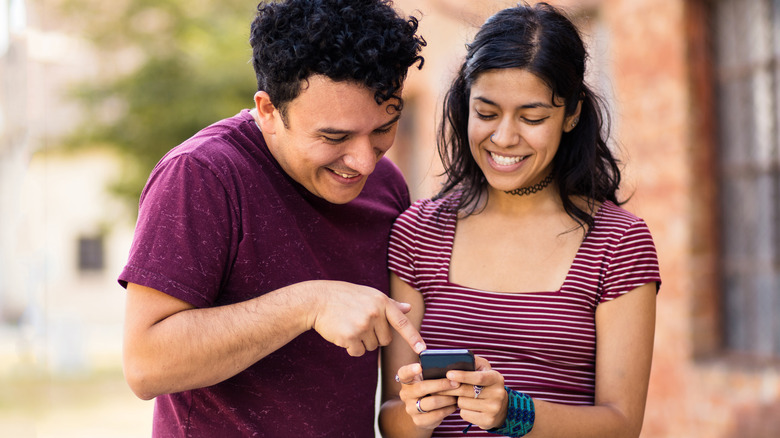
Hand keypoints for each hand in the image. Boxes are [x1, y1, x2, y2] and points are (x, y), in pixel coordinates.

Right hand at [307, 280, 425, 355]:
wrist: (318, 300)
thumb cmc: (345, 297)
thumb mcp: (369, 295)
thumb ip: (389, 304)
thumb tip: (408, 309)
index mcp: (382, 302)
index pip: (402, 322)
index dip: (414, 338)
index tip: (422, 350)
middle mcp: (375, 313)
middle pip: (385, 340)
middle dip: (375, 336)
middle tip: (360, 323)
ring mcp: (363, 325)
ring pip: (371, 347)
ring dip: (361, 342)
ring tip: (349, 325)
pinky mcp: (350, 337)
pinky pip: (358, 352)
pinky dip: (351, 348)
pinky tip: (342, 334)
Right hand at [395, 362, 460, 430]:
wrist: (420, 413)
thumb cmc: (429, 389)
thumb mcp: (426, 379)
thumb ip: (433, 372)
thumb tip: (454, 365)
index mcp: (406, 380)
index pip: (403, 373)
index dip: (411, 369)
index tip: (420, 366)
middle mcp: (405, 394)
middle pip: (423, 387)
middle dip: (442, 384)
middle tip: (456, 382)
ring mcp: (410, 408)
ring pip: (432, 402)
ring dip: (448, 398)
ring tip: (458, 394)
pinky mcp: (419, 421)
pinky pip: (437, 415)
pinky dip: (448, 409)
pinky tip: (454, 404)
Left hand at [439, 355, 507, 429]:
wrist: (500, 408)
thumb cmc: (486, 385)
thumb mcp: (484, 371)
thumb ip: (473, 363)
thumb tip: (456, 360)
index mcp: (496, 378)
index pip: (478, 377)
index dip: (462, 376)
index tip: (449, 374)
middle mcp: (498, 393)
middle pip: (466, 391)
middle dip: (450, 388)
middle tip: (438, 387)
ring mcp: (494, 408)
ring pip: (463, 403)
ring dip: (458, 400)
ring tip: (462, 397)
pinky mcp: (488, 421)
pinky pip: (465, 414)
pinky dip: (462, 410)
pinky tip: (468, 407)